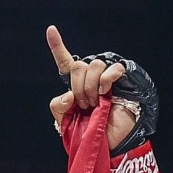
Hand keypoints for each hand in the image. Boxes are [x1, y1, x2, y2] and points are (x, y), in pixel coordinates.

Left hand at [46, 26, 136, 152]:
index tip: (51, 30)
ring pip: (93, 65)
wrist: (110, 142)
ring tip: (96, 103)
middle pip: (78, 66)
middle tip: (85, 105)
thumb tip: (67, 95)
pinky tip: (106, 92)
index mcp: (75, 86)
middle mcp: (90, 78)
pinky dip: (106, 80)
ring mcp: (105, 77)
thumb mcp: (66, 123)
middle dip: (79, 87)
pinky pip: (112, 68)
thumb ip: (58, 107)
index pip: (65, 63)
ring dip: (91, 87)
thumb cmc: (90, 132)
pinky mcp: (121, 78)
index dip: (58, 46)